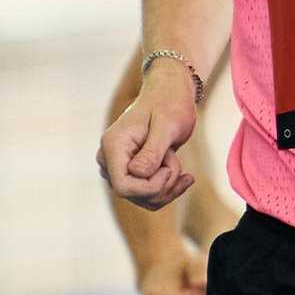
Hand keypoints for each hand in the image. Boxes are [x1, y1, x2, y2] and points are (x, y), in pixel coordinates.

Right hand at [100, 75, 198, 208]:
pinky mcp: (130, 174)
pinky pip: (149, 196)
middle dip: (162, 184)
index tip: (169, 170)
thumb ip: (152, 150)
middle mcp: (109, 159)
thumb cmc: (169, 104)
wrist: (170, 95)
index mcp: (113, 145)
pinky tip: (185, 177)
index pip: (123, 186)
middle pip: (133, 195)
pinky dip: (169, 189)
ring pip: (143, 199)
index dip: (149, 187)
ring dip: (168, 185)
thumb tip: (138, 173)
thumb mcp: (166, 125)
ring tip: (175, 159)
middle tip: (173, 157)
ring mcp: (118, 168)